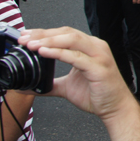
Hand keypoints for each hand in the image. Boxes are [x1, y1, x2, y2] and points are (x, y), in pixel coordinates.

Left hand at [18, 27, 138, 120]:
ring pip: (72, 40)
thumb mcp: (68, 86)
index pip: (64, 33)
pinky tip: (45, 52)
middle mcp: (95, 47)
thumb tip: (29, 88)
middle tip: (24, 39)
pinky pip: (76, 56)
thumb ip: (50, 84)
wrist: (116, 107)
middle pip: (66, 33)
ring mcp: (99, 55)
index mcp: (89, 47)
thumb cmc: (98, 94)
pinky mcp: (98, 67)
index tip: (26, 36)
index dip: (44, 32)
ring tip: (31, 45)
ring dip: (49, 41)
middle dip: (43, 34)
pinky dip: (59, 53)